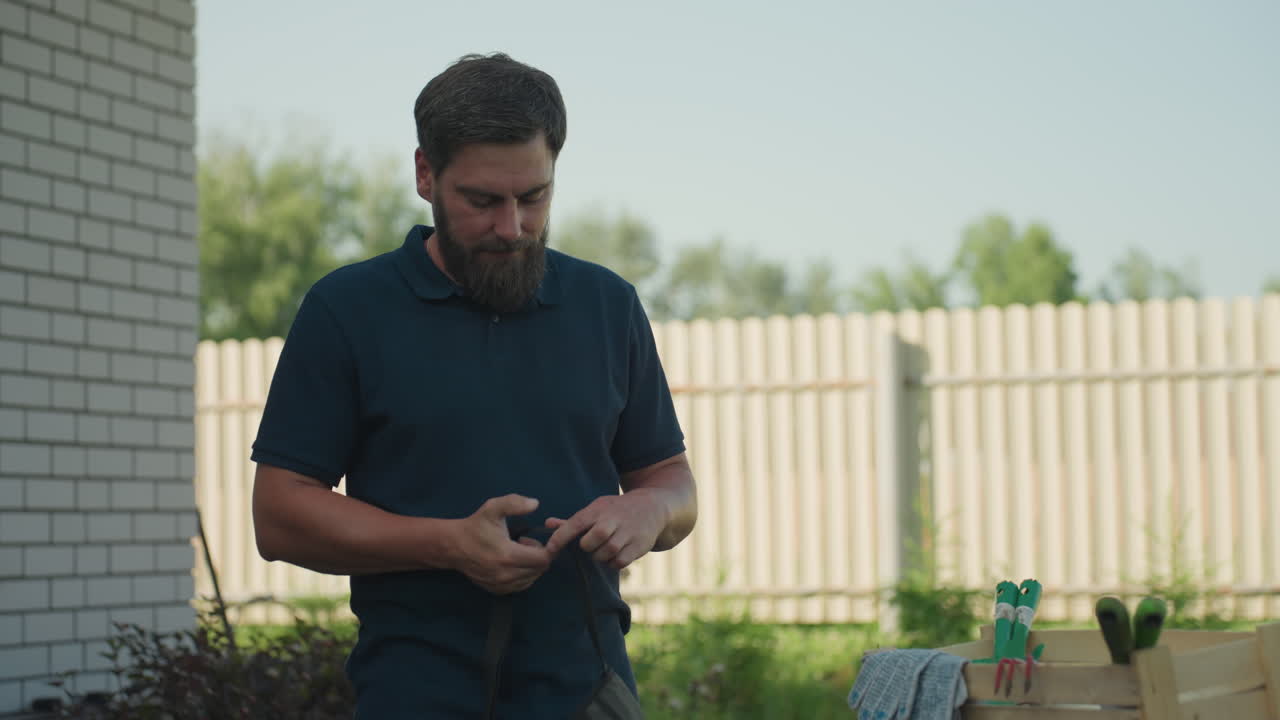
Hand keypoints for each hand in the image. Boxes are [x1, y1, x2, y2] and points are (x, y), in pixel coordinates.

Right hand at [450, 494, 552, 593]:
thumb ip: (514, 503)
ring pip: (532, 578)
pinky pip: (521, 585)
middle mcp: (507, 575)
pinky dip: (523, 574)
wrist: (453, 546)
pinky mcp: (498, 590)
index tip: (531, 538)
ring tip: (517, 552)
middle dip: (538, 555)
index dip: (545, 548)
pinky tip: (512, 563)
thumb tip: (535, 503)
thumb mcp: (492, 508)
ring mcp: (502, 585)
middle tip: (523, 542)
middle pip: (540, 569)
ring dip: (531, 565)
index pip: (543, 559)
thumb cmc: (475, 526)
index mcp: (508, 555)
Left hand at [543, 491, 668, 569]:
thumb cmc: (616, 510)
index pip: (575, 524)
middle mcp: (613, 519)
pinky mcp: (639, 545)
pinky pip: (619, 562)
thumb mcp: (596, 509)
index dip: (560, 538)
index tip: (549, 550)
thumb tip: (547, 524)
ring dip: (600, 556)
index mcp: (598, 509)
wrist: (653, 507)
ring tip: (604, 549)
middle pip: (591, 541)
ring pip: (605, 553)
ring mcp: (628, 532)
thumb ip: (572, 521)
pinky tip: (615, 555)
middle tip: (592, 545)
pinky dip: (614, 562)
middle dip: (588, 547)